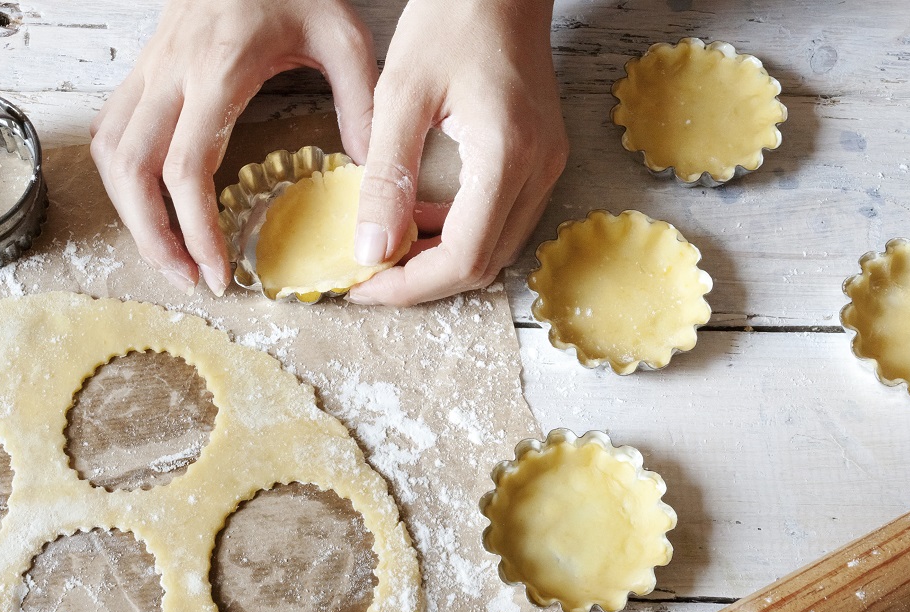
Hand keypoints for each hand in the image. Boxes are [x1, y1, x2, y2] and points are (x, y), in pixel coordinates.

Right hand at [91, 0, 376, 294]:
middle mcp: (171, 70)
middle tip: (189, 279)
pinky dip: (121, 177)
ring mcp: (150, 66)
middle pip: (131, 171)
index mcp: (218, 67)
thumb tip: (364, 176)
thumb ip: (358, 104)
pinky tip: (148, 205)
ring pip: (110, 153)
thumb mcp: (342, 34)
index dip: (195, 231)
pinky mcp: (144, 66)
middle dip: (153, 237)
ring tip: (169, 255)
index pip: (185, 167)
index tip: (220, 273)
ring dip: (130, 213)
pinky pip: (112, 129)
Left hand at [349, 0, 566, 306]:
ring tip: (387, 248)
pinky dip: (458, 234)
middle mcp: (539, 171)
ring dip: (440, 260)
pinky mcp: (541, 160)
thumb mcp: (402, 93)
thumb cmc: (453, 17)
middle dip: (422, 281)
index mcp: (507, 156)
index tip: (363, 285)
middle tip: (368, 274)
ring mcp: (547, 167)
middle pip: (483, 265)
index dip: (410, 285)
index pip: (463, 257)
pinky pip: (501, 221)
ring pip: (495, 250)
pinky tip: (419, 218)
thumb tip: (371, 250)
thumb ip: (387, 177)